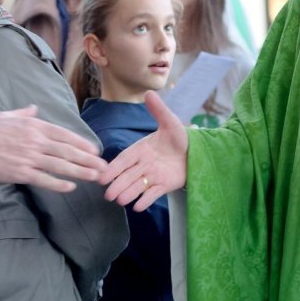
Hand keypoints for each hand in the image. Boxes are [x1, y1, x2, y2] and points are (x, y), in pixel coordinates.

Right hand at [0, 105, 107, 192]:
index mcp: (33, 126)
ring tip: (95, 176)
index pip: (64, 134)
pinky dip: (59, 184)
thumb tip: (33, 109)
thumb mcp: (5, 116)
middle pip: (67, 151)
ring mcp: (29, 157)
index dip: (81, 143)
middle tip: (103, 166)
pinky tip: (71, 187)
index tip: (95, 150)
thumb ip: (23, 114)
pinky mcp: (21, 173)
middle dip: (88, 159)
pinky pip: (44, 179)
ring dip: (80, 171)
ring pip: (60, 165)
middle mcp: (35, 141)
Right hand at [99, 91, 188, 210]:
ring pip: (138, 186)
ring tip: (120, 201)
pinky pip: (153, 194)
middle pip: (128, 176)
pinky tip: (138, 207)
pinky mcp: (164, 185)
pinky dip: (146, 200)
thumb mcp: (170, 122)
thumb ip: (159, 111)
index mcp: (141, 149)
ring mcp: (153, 176)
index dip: (114, 168)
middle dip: (118, 185)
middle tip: (108, 195)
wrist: (196, 151)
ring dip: (129, 193)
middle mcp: (144, 164)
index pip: (124, 160)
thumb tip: (149, 93)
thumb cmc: (180, 137)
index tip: (103, 176)